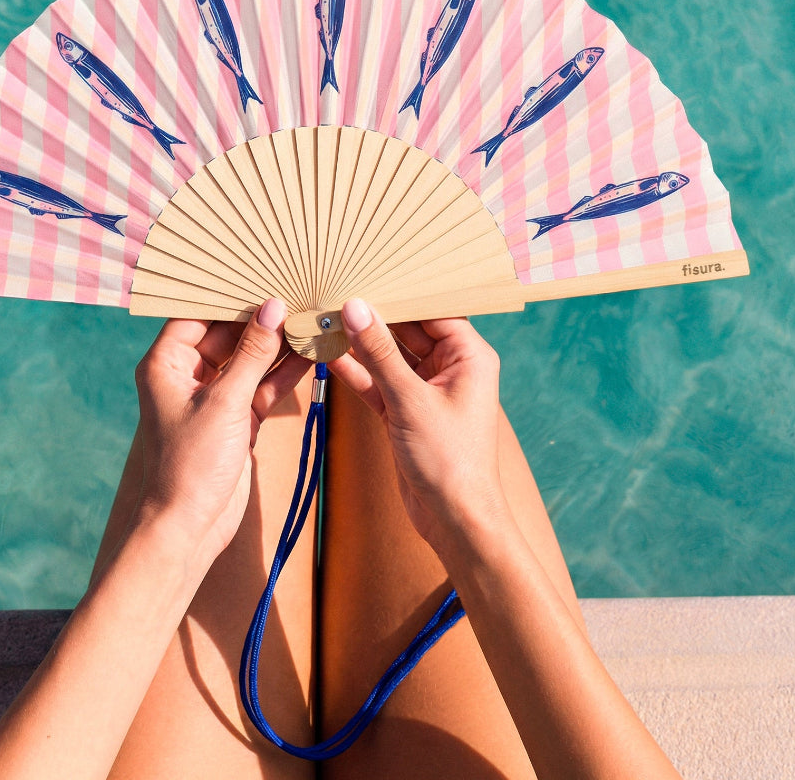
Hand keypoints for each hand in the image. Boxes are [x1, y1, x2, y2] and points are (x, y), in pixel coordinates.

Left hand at [133, 300, 310, 574]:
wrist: (189, 528)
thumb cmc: (190, 464)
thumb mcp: (225, 402)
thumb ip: (252, 354)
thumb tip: (273, 309)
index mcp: (166, 365)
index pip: (196, 316)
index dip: (228, 298)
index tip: (262, 279)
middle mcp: (187, 376)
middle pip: (227, 335)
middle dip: (261, 320)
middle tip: (296, 295)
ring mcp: (214, 399)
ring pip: (249, 361)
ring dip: (278, 346)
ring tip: (312, 320)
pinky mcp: (236, 420)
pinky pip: (261, 387)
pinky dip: (283, 374)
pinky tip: (311, 354)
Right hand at [328, 299, 510, 553]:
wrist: (454, 520)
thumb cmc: (449, 459)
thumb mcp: (409, 399)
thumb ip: (379, 352)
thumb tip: (354, 308)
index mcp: (469, 356)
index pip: (434, 310)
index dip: (402, 294)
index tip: (368, 275)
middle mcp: (451, 368)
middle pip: (408, 330)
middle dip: (374, 316)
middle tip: (337, 294)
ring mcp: (426, 390)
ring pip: (389, 356)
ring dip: (360, 344)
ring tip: (325, 319)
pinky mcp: (406, 412)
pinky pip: (379, 382)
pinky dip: (357, 371)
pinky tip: (328, 354)